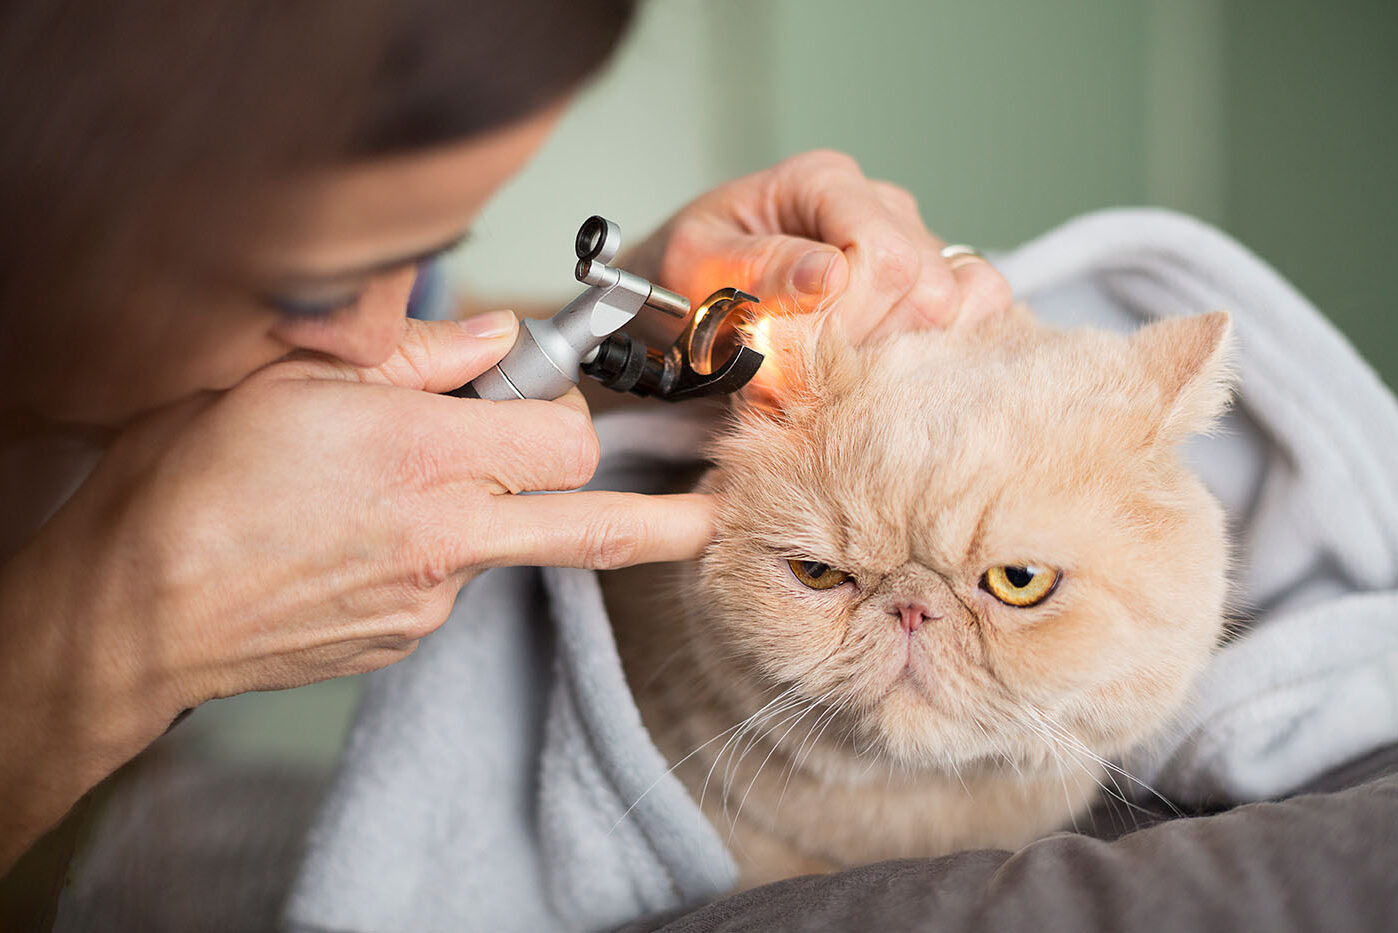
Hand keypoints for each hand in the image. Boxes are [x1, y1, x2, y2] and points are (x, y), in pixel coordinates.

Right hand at [0, 312, 710, 867]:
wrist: (135, 611)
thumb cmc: (190, 482)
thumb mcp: (288, 378)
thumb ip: (411, 354)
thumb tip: (494, 338)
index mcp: (424, 456)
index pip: (567, 436)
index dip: (565, 407)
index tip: (548, 391)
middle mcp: (446, 537)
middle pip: (594, 526)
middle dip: (664, 519)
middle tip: (705, 511)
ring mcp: (431, 600)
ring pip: (505, 545)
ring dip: (483, 509)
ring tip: (383, 485)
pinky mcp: (406, 640)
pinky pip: (450, 583)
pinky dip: (431, 549)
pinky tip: (356, 533)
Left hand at [629, 150, 1012, 342]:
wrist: (683, 302)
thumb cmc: (683, 278)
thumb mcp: (694, 268)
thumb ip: (758, 270)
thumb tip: (828, 275)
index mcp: (823, 182)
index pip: (882, 257)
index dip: (847, 322)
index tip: (793, 357)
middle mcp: (881, 204)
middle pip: (929, 289)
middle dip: (868, 346)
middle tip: (806, 370)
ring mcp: (915, 243)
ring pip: (959, 308)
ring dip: (896, 356)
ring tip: (835, 368)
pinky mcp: (931, 287)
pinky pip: (977, 317)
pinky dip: (931, 355)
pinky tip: (875, 369)